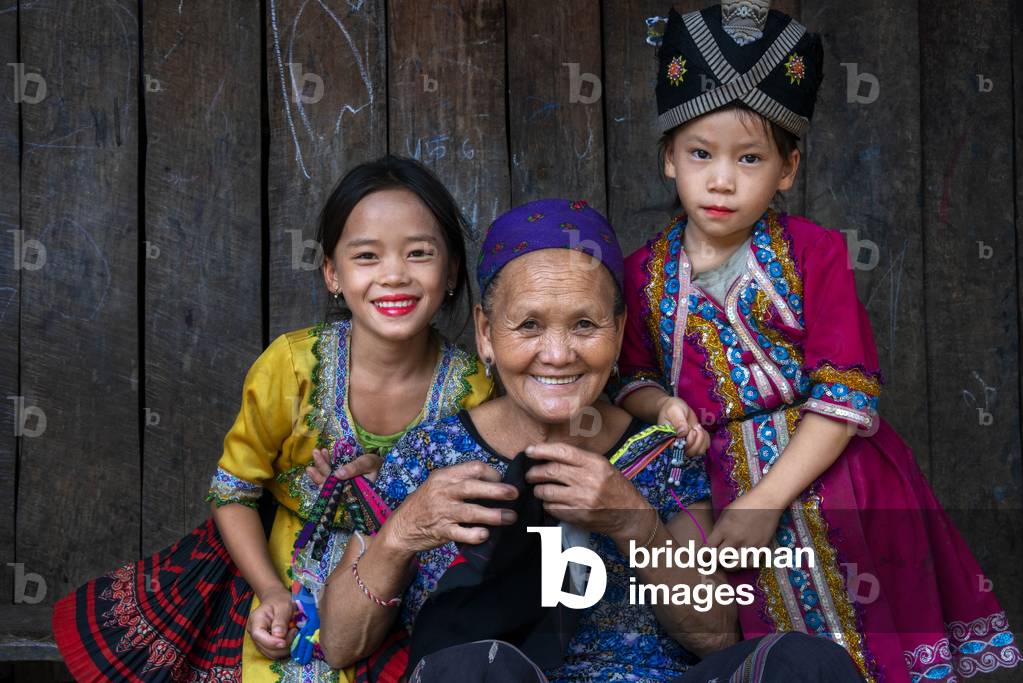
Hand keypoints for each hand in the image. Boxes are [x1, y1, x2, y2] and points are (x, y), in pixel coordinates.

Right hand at [247, 585, 297, 658]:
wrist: (276, 599)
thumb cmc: (280, 600)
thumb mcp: (283, 606)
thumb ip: (281, 620)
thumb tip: (279, 636)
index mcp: (256, 621)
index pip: (259, 636)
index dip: (272, 642)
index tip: (285, 642)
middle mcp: (254, 633)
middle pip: (266, 648)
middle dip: (282, 645)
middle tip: (295, 632)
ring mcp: (259, 640)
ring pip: (271, 653)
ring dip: (285, 648)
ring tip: (294, 633)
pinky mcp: (266, 644)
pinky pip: (275, 652)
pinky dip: (285, 649)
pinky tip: (291, 638)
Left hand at [306, 447, 382, 484]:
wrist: (382, 463)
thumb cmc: (376, 465)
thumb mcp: (368, 464)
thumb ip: (355, 468)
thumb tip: (337, 474)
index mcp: (350, 491)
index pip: (332, 489)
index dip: (321, 481)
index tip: (313, 469)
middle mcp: (343, 488)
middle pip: (327, 481)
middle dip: (320, 467)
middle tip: (315, 453)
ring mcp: (342, 481)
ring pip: (327, 476)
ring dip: (321, 464)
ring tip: (316, 452)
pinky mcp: (341, 474)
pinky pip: (331, 470)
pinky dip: (326, 461)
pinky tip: (324, 452)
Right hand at [382, 461, 518, 553]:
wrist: (402, 526)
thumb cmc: (427, 502)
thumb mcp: (439, 483)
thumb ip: (462, 480)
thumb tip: (496, 480)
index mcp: (445, 476)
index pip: (474, 468)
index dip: (493, 474)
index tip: (504, 481)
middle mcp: (443, 492)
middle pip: (472, 487)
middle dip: (496, 490)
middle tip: (514, 494)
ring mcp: (442, 512)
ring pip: (470, 512)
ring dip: (493, 515)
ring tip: (510, 517)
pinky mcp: (441, 532)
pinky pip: (460, 533)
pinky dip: (474, 534)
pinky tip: (486, 535)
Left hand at [524, 442, 648, 541]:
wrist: (630, 514)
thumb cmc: (615, 487)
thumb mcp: (603, 466)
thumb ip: (580, 460)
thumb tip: (550, 454)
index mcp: (595, 463)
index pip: (563, 452)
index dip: (542, 450)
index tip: (530, 451)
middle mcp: (589, 480)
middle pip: (551, 471)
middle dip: (534, 472)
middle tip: (530, 474)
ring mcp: (583, 499)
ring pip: (547, 491)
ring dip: (538, 490)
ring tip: (539, 489)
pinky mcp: (578, 516)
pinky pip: (552, 508)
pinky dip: (547, 505)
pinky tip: (550, 503)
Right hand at [655, 396, 709, 455]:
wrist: (676, 407)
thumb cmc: (673, 408)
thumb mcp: (674, 410)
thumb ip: (678, 421)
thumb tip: (682, 433)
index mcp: (670, 439)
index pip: (680, 450)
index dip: (688, 442)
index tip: (691, 429)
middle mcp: (678, 445)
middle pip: (691, 453)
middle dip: (697, 440)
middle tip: (695, 427)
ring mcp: (687, 445)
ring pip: (699, 451)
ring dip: (702, 439)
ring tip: (697, 427)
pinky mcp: (695, 442)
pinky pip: (705, 446)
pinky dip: (706, 438)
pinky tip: (700, 429)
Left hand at [706, 490, 783, 565]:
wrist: (767, 501)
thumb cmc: (744, 504)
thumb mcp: (725, 512)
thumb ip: (718, 528)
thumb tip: (712, 542)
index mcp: (724, 528)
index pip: (708, 548)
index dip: (702, 556)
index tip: (701, 559)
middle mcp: (735, 539)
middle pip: (719, 559)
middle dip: (713, 562)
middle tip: (713, 562)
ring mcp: (749, 544)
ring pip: (735, 566)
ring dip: (728, 566)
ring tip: (727, 563)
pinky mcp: (761, 547)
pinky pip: (751, 564)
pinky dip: (745, 565)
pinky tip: (742, 560)